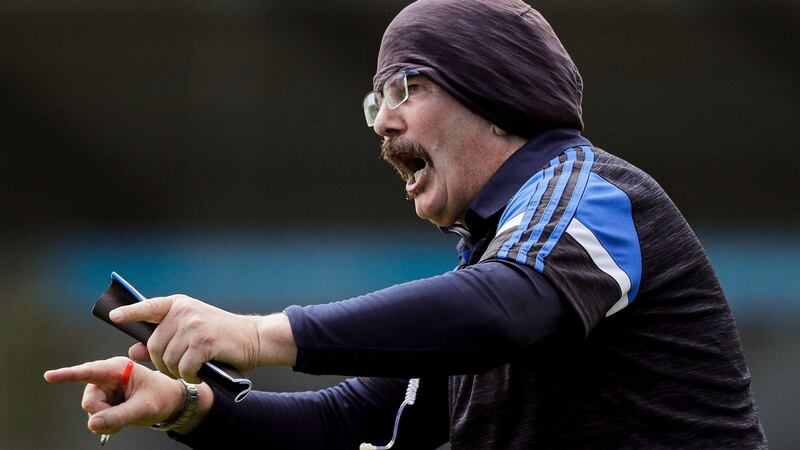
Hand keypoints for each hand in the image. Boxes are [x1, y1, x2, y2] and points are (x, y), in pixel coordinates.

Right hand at [43, 357, 189, 435]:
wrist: (168, 401)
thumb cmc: (160, 398)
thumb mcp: (144, 408)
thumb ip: (119, 416)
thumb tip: (93, 423)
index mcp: (119, 368)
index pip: (90, 372)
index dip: (69, 374)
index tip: (49, 376)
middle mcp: (107, 375)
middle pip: (89, 400)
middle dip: (103, 413)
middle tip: (124, 414)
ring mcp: (103, 388)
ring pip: (91, 410)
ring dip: (106, 418)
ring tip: (126, 414)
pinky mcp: (103, 398)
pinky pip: (95, 415)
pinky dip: (106, 421)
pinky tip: (120, 416)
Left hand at [109, 294, 295, 381]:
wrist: (255, 338)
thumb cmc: (222, 338)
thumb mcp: (190, 333)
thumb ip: (163, 339)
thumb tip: (133, 349)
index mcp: (179, 305)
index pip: (149, 307)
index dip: (131, 312)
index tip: (114, 316)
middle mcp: (184, 312)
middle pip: (154, 345)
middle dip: (162, 364)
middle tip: (178, 369)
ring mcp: (193, 325)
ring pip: (167, 360)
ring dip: (177, 373)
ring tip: (192, 370)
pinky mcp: (203, 342)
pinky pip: (184, 367)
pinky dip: (190, 376)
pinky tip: (200, 373)